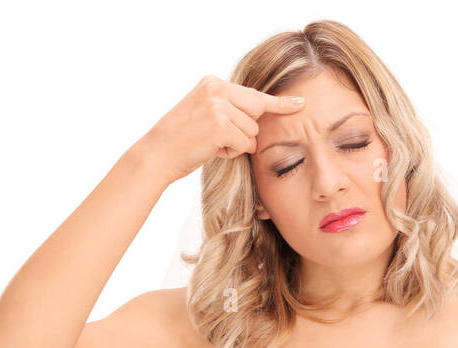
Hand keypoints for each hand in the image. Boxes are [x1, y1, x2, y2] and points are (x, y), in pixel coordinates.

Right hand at [149, 75, 305, 182]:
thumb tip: (258, 116)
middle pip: (257, 113)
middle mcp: (217, 89)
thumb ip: (228, 107)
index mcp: (213, 82)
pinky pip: (245, 144)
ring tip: (210, 143)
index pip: (254, 93)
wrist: (157, 154)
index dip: (279, 102)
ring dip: (237, 144)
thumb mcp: (203, 112)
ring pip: (252, 132)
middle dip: (247, 131)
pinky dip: (232, 153)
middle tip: (221, 138)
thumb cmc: (182, 140)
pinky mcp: (220, 125)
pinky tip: (211, 150)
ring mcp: (218, 106)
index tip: (300, 103)